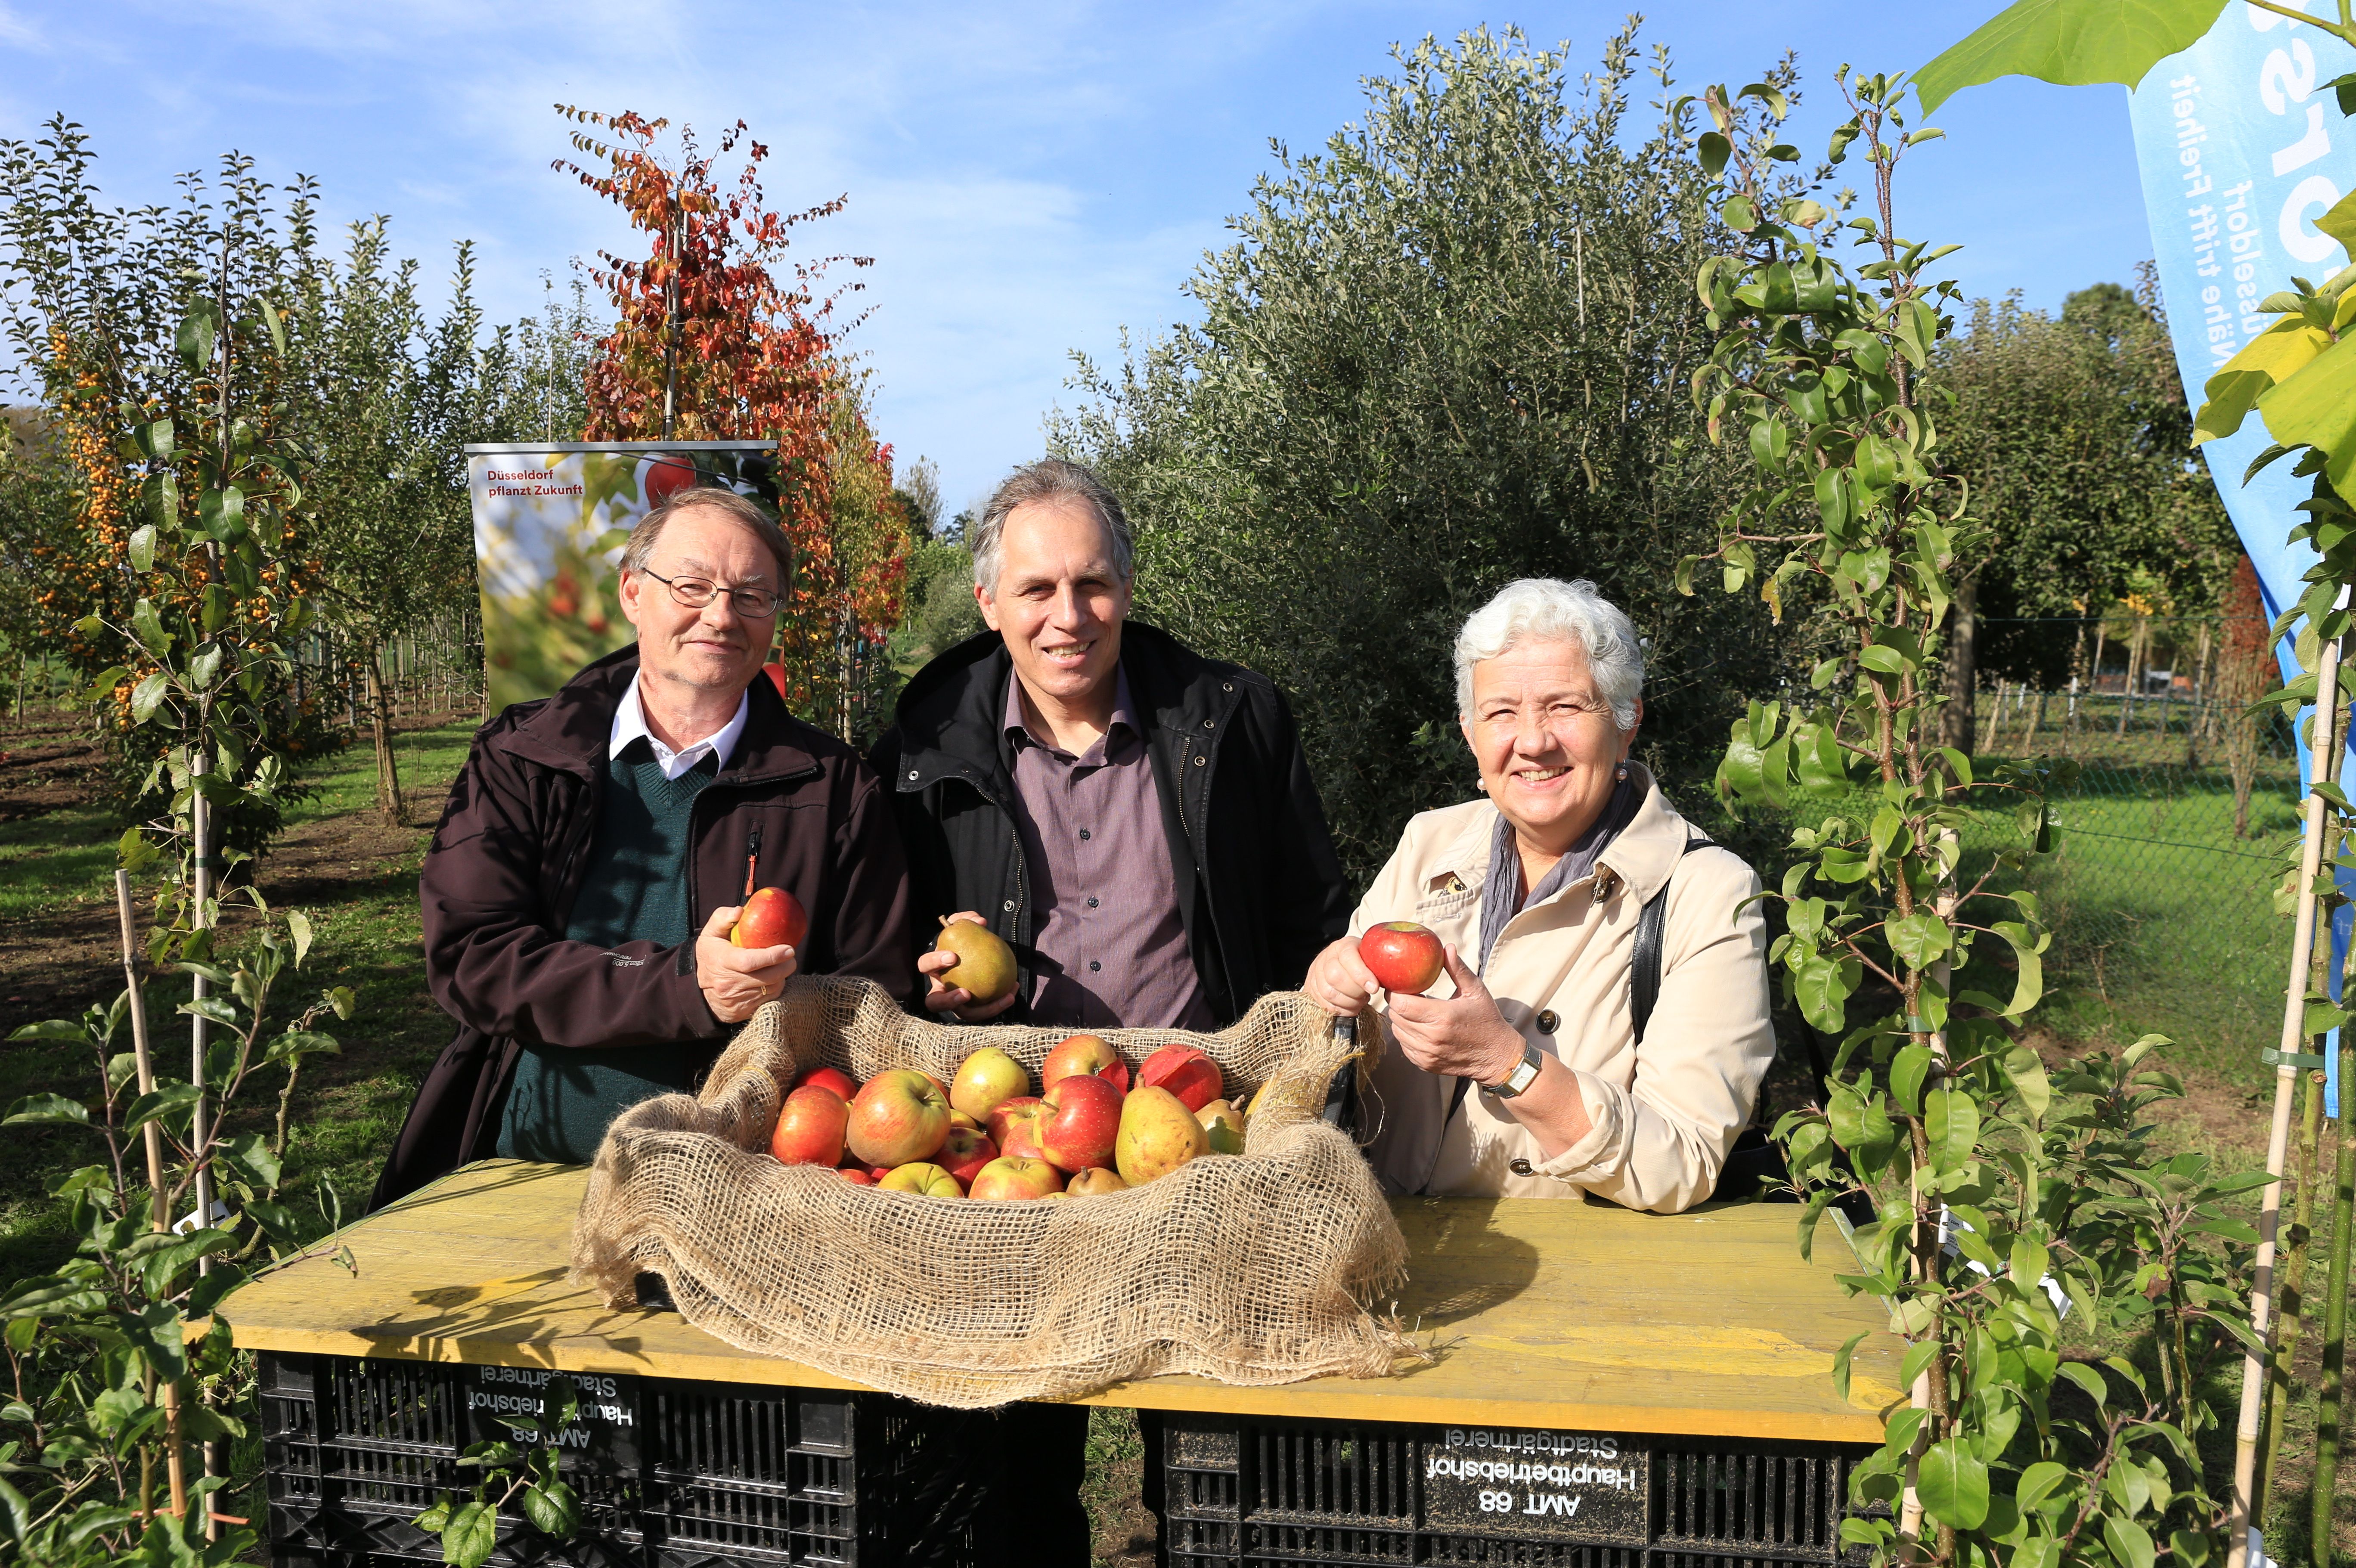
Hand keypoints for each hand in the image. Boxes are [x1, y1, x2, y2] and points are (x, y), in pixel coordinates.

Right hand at [696, 905, 797, 1023]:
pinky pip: (769, 1000)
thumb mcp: (710, 934)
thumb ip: (723, 918)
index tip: (788, 949)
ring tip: (780, 966)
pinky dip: (775, 989)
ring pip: (771, 990)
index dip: (772, 956)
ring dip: (781, 977)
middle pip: (767, 978)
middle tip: (790, 956)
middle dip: (785, 967)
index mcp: (721, 962)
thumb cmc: (710, 956)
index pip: (750, 962)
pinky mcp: (744, 1012)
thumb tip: (740, 911)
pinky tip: (772, 979)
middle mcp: (729, 984)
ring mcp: (737, 1001)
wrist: (697, 990)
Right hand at [917, 911, 1018, 1020]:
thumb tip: (980, 921)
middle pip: (935, 1003)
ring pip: (965, 1014)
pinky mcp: (974, 1009)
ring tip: (1005, 997)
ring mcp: (957, 1004)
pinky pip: (986, 1009)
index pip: (925, 965)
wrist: (974, 955)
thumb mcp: (963, 928)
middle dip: (948, 1001)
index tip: (953, 956)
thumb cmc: (965, 941)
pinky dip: (1001, 1001)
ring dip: (985, 1009)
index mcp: (934, 969)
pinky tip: (1014, 988)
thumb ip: (967, 919)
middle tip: (966, 994)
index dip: (934, 962)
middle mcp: (941, 990)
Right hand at [1306, 934, 1379, 1016]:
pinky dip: (1339, 1010)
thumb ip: (1379, 966)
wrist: (1340, 964)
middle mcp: (1327, 957)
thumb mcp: (1371, 959)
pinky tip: (1349, 1007)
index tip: (1374, 988)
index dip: (1361, 974)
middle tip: (1365, 996)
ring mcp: (1316, 972)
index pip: (1349, 958)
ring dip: (1348, 1002)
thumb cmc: (1362, 964)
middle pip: (1336, 977)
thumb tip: (1395, 982)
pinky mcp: (1311, 987)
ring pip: (1329, 992)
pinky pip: (1323, 1003)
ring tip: (1358, 1002)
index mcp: (1344, 946)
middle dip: (1354, 992)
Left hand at [1385, 946, 1525, 1084]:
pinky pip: (1404, 1046)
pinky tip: (1421, 1027)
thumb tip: (1446, 947)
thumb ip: (1458, 969)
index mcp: (1442, 1017)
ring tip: (1416, 1011)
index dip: (1395, 992)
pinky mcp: (1425, 1065)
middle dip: (1398, 1003)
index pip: (1400, 1004)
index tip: (1401, 984)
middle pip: (1395, 1016)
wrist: (1497, 1056)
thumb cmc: (1487, 1020)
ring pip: (1397, 1032)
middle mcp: (1431, 1038)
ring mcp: (1427, 1054)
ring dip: (1401, 1020)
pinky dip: (1407, 1035)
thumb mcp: (1476, 991)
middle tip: (1407, 995)